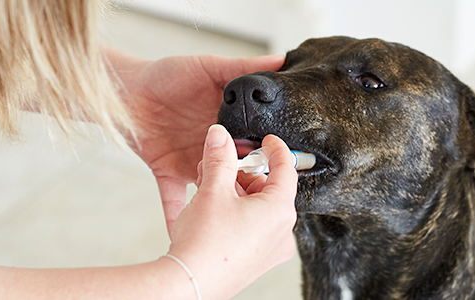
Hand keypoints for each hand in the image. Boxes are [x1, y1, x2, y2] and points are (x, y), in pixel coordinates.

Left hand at [104, 47, 284, 233]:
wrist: (124, 88)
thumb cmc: (165, 74)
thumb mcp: (208, 67)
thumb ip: (242, 67)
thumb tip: (280, 60)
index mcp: (226, 125)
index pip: (253, 143)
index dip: (266, 156)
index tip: (282, 170)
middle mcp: (211, 147)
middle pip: (235, 172)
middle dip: (246, 188)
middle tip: (260, 204)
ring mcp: (189, 162)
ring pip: (210, 189)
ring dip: (219, 204)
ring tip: (234, 223)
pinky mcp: (166, 172)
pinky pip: (173, 199)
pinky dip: (177, 217)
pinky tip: (186, 234)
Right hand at [166, 125, 297, 299]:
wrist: (189, 283)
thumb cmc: (204, 243)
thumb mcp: (212, 190)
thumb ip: (219, 158)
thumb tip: (220, 136)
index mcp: (279, 211)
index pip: (286, 169)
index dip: (275, 150)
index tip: (266, 141)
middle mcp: (282, 232)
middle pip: (269, 189)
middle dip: (244, 175)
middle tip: (220, 169)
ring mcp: (271, 250)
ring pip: (260, 209)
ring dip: (238, 195)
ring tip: (210, 191)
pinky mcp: (257, 262)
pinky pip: (254, 229)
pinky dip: (238, 215)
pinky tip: (214, 213)